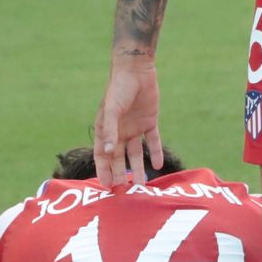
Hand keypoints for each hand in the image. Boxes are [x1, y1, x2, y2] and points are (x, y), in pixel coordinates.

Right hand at [94, 57, 162, 186]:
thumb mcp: (112, 109)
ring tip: (142, 185)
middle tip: (125, 191)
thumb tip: (109, 152)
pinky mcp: (149, 122)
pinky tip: (158, 165)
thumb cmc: (119, 88)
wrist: (136, 70)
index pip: (103, 155)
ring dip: (138, 168)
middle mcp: (119, 131)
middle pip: (119, 158)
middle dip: (120, 173)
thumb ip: (110, 130)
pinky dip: (155, 152)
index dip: (103, 170)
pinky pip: (152, 140)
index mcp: (106, 129)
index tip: (106, 187)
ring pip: (135, 153)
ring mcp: (134, 127)